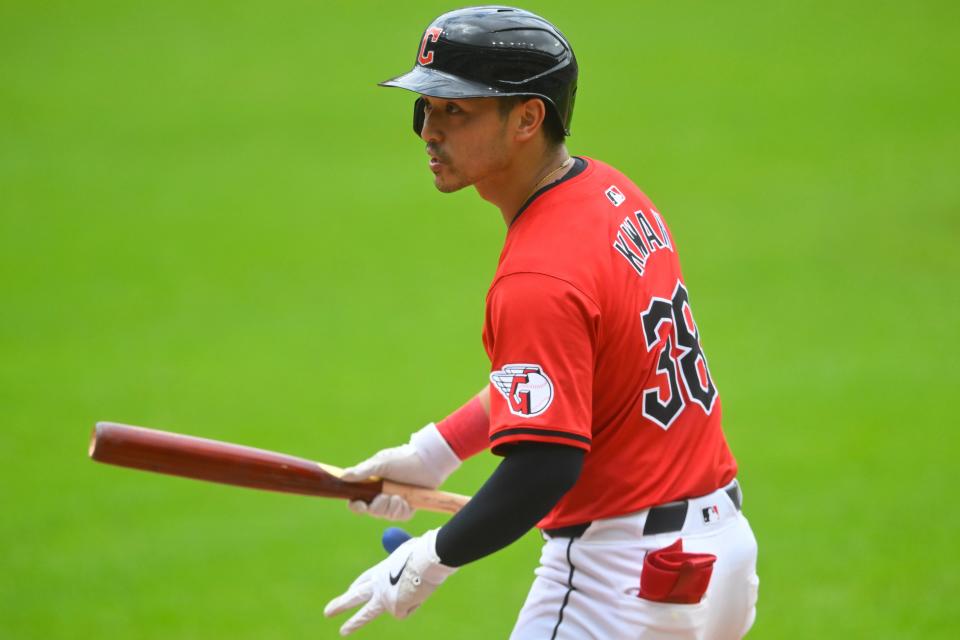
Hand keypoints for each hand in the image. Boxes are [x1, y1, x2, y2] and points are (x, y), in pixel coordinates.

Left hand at [324, 528, 456, 635]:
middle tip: (327, 612)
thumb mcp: (405, 555)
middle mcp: (378, 585)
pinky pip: (405, 610)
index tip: (349, 590)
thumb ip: (398, 564)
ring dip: (354, 622)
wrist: (429, 559)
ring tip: (342, 631)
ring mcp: (385, 598)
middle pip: (355, 597)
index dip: (356, 586)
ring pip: (368, 613)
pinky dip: (413, 604)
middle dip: (340, 604)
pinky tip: (418, 595)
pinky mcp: (395, 609)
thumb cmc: (421, 554)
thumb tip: (401, 568)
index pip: (364, 580)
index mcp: (380, 570)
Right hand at [342, 423, 460, 520]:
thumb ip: (363, 471)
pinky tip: (406, 500)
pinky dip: (402, 509)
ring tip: (399, 495)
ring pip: (385, 515)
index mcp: (372, 484)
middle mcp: (381, 494)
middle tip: (385, 497)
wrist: (428, 461)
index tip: (359, 505)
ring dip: (391, 507)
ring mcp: (394, 502)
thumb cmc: (403, 459)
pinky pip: (400, 516)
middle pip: (371, 511)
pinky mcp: (408, 507)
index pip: (357, 500)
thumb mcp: (381, 463)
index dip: (356, 505)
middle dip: (377, 506)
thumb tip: (343, 476)